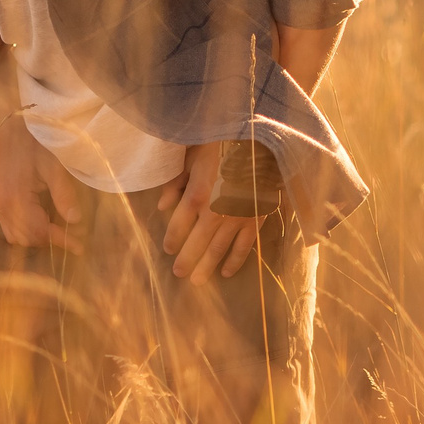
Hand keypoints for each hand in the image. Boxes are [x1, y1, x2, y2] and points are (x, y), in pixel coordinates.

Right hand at [0, 112, 83, 252]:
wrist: (7, 124)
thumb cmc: (33, 142)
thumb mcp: (53, 166)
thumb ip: (64, 195)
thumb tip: (75, 221)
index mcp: (16, 200)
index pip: (40, 233)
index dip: (62, 241)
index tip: (80, 246)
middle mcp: (1, 206)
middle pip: (26, 239)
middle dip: (49, 241)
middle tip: (71, 236)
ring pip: (14, 236)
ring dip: (34, 237)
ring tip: (55, 229)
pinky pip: (7, 225)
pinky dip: (23, 229)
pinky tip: (39, 220)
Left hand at [157, 141, 260, 280]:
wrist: (261, 142)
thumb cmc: (223, 145)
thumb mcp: (194, 158)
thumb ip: (176, 183)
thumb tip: (162, 205)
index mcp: (197, 194)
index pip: (179, 224)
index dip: (172, 238)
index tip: (167, 249)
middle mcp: (215, 211)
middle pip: (197, 242)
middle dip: (186, 260)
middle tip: (179, 273)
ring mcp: (237, 218)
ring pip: (219, 249)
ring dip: (207, 266)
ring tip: (197, 281)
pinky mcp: (256, 220)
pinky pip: (244, 246)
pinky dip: (235, 260)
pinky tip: (226, 272)